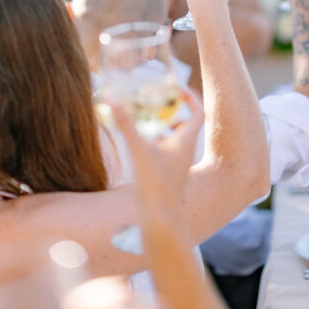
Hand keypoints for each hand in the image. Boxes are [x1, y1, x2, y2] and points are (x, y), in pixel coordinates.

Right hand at [111, 90, 202, 213]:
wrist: (159, 222)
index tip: (176, 86)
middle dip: (174, 108)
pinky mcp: (167, 174)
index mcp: (185, 142)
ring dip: (165, 124)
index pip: (198, 112)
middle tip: (158, 96)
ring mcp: (177, 164)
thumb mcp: (138, 149)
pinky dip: (157, 140)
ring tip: (148, 114)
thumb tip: (110, 96)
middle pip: (186, 123)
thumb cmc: (154, 186)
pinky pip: (166, 150)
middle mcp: (184, 152)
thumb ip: (124, 122)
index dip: (190, 96)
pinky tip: (140, 141)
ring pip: (176, 137)